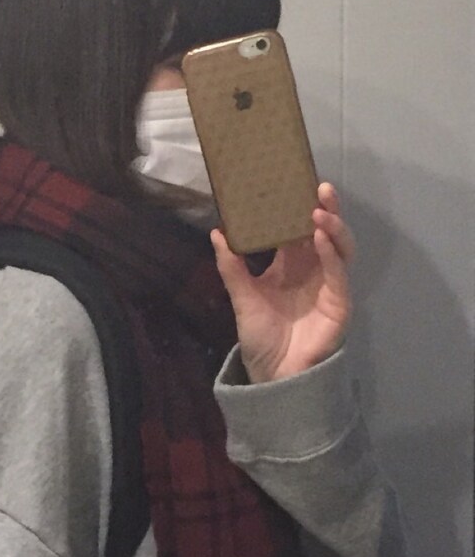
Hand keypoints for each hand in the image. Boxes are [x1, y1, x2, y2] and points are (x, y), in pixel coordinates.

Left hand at [210, 182, 355, 384]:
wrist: (273, 374)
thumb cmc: (260, 337)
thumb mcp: (241, 297)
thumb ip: (231, 266)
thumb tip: (217, 232)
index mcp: (291, 264)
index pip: (298, 227)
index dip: (298, 206)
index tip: (292, 183)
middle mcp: (313, 268)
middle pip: (324, 230)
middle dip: (324, 207)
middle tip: (317, 185)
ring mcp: (329, 283)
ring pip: (339, 245)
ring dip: (332, 225)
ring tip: (320, 210)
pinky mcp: (339, 301)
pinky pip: (339, 271)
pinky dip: (332, 252)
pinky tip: (322, 237)